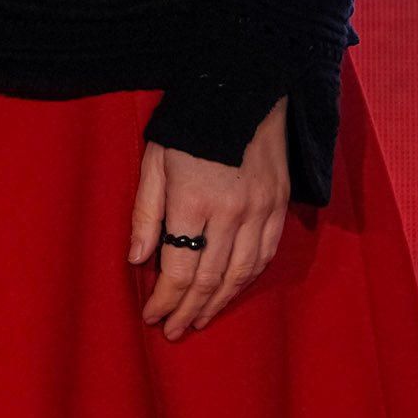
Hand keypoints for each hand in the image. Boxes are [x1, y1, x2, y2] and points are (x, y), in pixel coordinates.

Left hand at [127, 98, 290, 337]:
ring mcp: (261, 210)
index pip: (178, 269)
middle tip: (174, 331)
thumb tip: (138, 260)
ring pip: (241, 274)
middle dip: (189, 310)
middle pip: (209, 279)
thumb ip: (146, 213)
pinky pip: (266, 254)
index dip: (165, 300)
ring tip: (201, 320)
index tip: (153, 317)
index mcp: (193, 201)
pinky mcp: (280, 204)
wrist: (244, 86)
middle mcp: (231, 213)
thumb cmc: (190, 123)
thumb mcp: (154, 160)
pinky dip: (248, 279)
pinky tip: (233, 290)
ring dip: (220, 303)